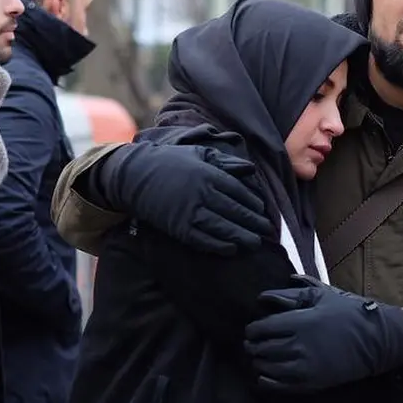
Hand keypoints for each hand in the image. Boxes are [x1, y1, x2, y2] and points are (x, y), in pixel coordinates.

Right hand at [106, 143, 273, 254]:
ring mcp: (189, 212)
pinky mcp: (178, 227)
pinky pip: (203, 240)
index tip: (262, 210)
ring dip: (241, 237)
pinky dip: (219, 245)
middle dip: (253, 222)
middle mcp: (201, 193)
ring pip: (223, 227)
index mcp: (208, 174)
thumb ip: (226, 162)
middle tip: (267, 230)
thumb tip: (251, 170)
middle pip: (234, 211)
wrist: (135, 177)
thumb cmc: (170, 162)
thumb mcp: (199, 153)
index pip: (238, 191)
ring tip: (255, 243)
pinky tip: (232, 249)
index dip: (253, 203)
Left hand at [245, 285, 402, 392]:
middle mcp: (298, 346)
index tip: (252, 331)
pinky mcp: (312, 383)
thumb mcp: (322, 296)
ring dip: (259, 363)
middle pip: (261, 349)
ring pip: (268, 368)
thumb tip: (264, 296)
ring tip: (258, 358)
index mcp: (299, 322)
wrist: (376, 340)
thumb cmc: (349, 314)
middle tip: (252, 344)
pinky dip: (267, 381)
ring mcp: (305, 367)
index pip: (261, 329)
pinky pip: (280, 385)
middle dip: (252, 347)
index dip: (252, 331)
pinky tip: (264, 376)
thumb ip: (292, 295)